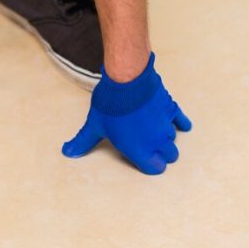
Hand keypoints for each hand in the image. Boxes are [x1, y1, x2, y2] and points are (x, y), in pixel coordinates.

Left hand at [62, 53, 190, 174]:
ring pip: (174, 139)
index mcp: (140, 151)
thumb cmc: (110, 105)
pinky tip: (182, 125)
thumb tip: (67, 152)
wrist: (127, 79)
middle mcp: (157, 141)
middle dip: (162, 153)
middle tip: (153, 148)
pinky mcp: (171, 109)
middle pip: (170, 155)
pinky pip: (181, 120)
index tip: (145, 159)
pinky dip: (181, 123)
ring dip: (167, 138)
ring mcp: (166, 125)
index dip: (150, 164)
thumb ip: (83, 142)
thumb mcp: (94, 126)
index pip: (155, 168)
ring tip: (155, 132)